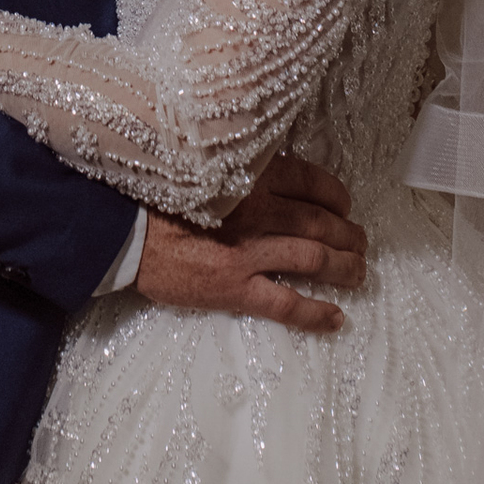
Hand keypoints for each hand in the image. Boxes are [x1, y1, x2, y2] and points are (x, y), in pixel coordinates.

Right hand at [134, 155, 366, 331]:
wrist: (122, 227)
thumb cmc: (159, 192)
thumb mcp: (204, 165)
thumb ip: (239, 167)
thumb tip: (268, 169)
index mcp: (252, 174)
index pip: (312, 181)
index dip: (337, 195)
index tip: (345, 204)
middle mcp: (259, 209)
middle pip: (320, 222)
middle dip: (349, 234)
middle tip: (361, 242)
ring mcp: (249, 251)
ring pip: (314, 260)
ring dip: (345, 268)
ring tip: (358, 273)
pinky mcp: (236, 287)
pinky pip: (287, 304)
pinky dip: (317, 313)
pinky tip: (337, 318)